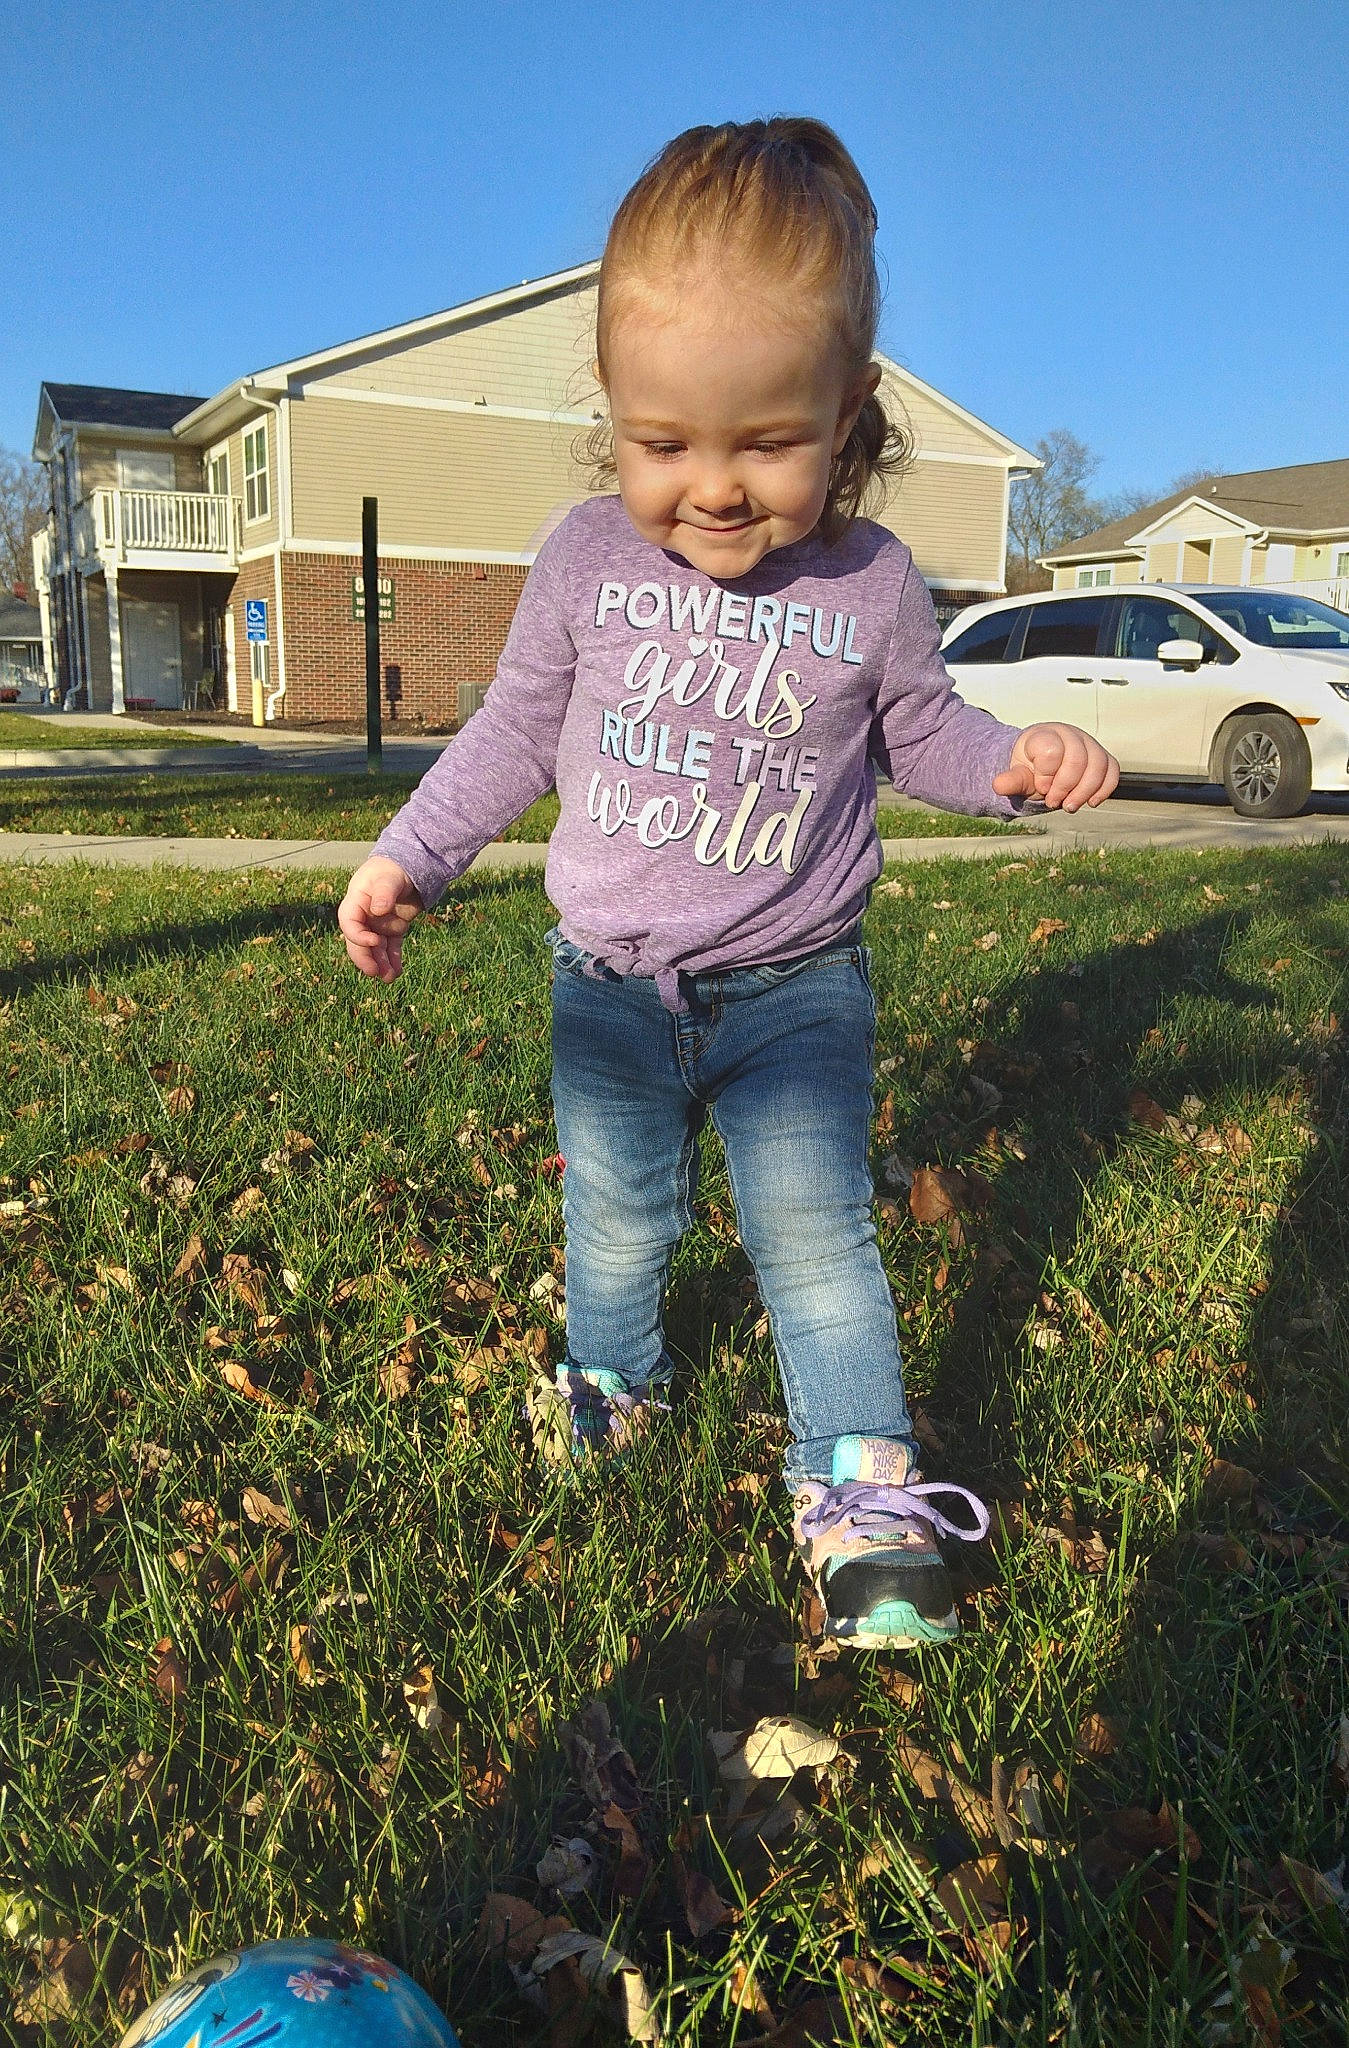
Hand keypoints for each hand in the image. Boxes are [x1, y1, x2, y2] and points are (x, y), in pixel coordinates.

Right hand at [338, 857, 422, 980]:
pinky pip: (390, 948)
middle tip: (375, 973)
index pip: (349, 923)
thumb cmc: (393, 869)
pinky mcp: (391, 930)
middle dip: (366, 958)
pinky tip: (397, 972)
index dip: (358, 936)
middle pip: (358, 942)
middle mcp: (363, 917)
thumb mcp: (389, 877)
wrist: (408, 867)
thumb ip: (384, 892)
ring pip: (375, 949)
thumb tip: (378, 909)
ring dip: (381, 964)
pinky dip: (393, 960)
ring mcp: (377, 925)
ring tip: (390, 978)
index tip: (375, 941)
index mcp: (355, 902)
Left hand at [993, 723, 1118, 811]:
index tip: (1040, 787)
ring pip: (1098, 764)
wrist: (1041, 765)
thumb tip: (998, 785)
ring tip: (1070, 805)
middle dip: (1065, 787)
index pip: (1051, 751)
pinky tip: (1091, 801)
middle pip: (1077, 759)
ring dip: (1085, 791)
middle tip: (1053, 802)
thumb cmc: (1031, 768)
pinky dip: (1104, 788)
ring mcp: (1089, 744)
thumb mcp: (1018, 775)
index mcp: (1045, 734)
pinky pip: (1112, 769)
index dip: (1046, 775)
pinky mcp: (1102, 756)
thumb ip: (1012, 780)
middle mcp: (1069, 734)